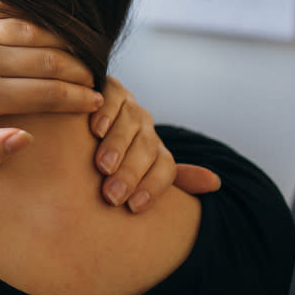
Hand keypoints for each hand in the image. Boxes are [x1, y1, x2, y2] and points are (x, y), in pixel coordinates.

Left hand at [0, 0, 102, 169]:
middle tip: (95, 79)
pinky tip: (50, 31)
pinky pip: (7, 10)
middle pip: (48, 61)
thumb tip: (29, 139)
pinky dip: (34, 20)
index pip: (46, 94)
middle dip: (80, 71)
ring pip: (33, 31)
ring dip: (63, 43)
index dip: (79, 99)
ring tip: (79, 56)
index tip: (97, 102)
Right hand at [90, 76, 220, 212]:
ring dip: (118, 145)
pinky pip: (112, 97)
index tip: (134, 207)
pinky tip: (96, 130)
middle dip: (131, 173)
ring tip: (103, 167)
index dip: (153, 187)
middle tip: (112, 196)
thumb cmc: (104, 158)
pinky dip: (106, 113)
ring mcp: (127, 105)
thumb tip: (216, 183)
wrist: (78, 122)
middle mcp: (144, 125)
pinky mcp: (107, 87)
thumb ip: (170, 180)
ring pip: (131, 122)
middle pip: (146, 148)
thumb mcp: (135, 171)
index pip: (165, 167)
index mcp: (153, 148)